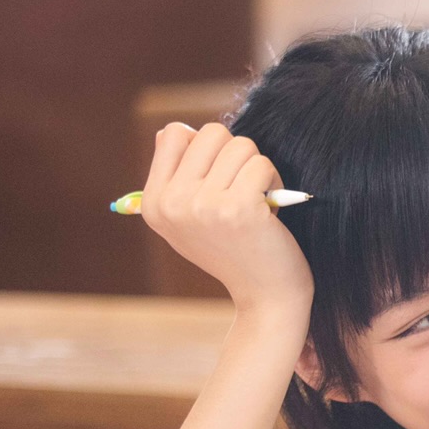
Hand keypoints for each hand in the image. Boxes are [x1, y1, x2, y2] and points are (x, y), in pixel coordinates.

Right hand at [138, 122, 312, 332]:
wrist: (266, 297)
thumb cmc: (235, 251)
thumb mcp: (190, 218)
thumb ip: (176, 176)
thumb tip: (170, 130)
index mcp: (154, 202)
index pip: (173, 133)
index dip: (207, 147)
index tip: (220, 176)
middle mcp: (172, 203)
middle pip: (211, 133)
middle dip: (237, 155)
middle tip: (244, 188)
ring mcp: (202, 205)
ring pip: (241, 145)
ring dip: (258, 169)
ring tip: (258, 200)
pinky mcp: (237, 208)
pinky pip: (262, 164)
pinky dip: (274, 182)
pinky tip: (271, 209)